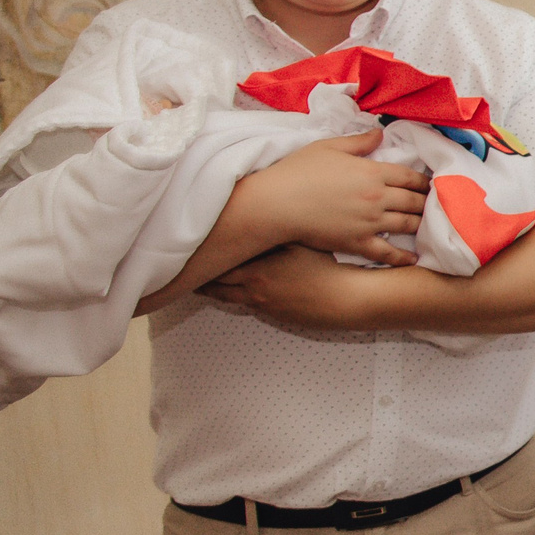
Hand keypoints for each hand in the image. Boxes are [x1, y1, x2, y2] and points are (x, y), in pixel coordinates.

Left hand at [199, 244, 389, 328]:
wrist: (346, 299)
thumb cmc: (326, 269)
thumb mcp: (300, 242)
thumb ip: (275, 232)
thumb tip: (257, 219)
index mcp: (255, 273)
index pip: (218, 267)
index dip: (203, 261)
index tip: (190, 255)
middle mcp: (254, 291)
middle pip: (217, 287)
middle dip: (202, 279)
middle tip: (188, 272)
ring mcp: (265, 306)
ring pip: (230, 299)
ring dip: (217, 290)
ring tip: (204, 283)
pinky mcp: (277, 315)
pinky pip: (249, 305)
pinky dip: (239, 297)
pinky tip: (239, 290)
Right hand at [234, 129, 429, 266]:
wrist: (276, 203)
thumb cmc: (298, 172)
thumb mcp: (329, 147)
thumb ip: (359, 141)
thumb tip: (381, 133)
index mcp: (373, 172)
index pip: (411, 177)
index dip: (424, 182)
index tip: (432, 185)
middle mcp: (378, 198)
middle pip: (414, 201)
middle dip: (427, 203)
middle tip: (437, 206)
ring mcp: (370, 222)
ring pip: (407, 225)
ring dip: (421, 225)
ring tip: (429, 226)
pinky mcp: (358, 243)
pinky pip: (388, 253)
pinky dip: (403, 257)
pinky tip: (413, 259)